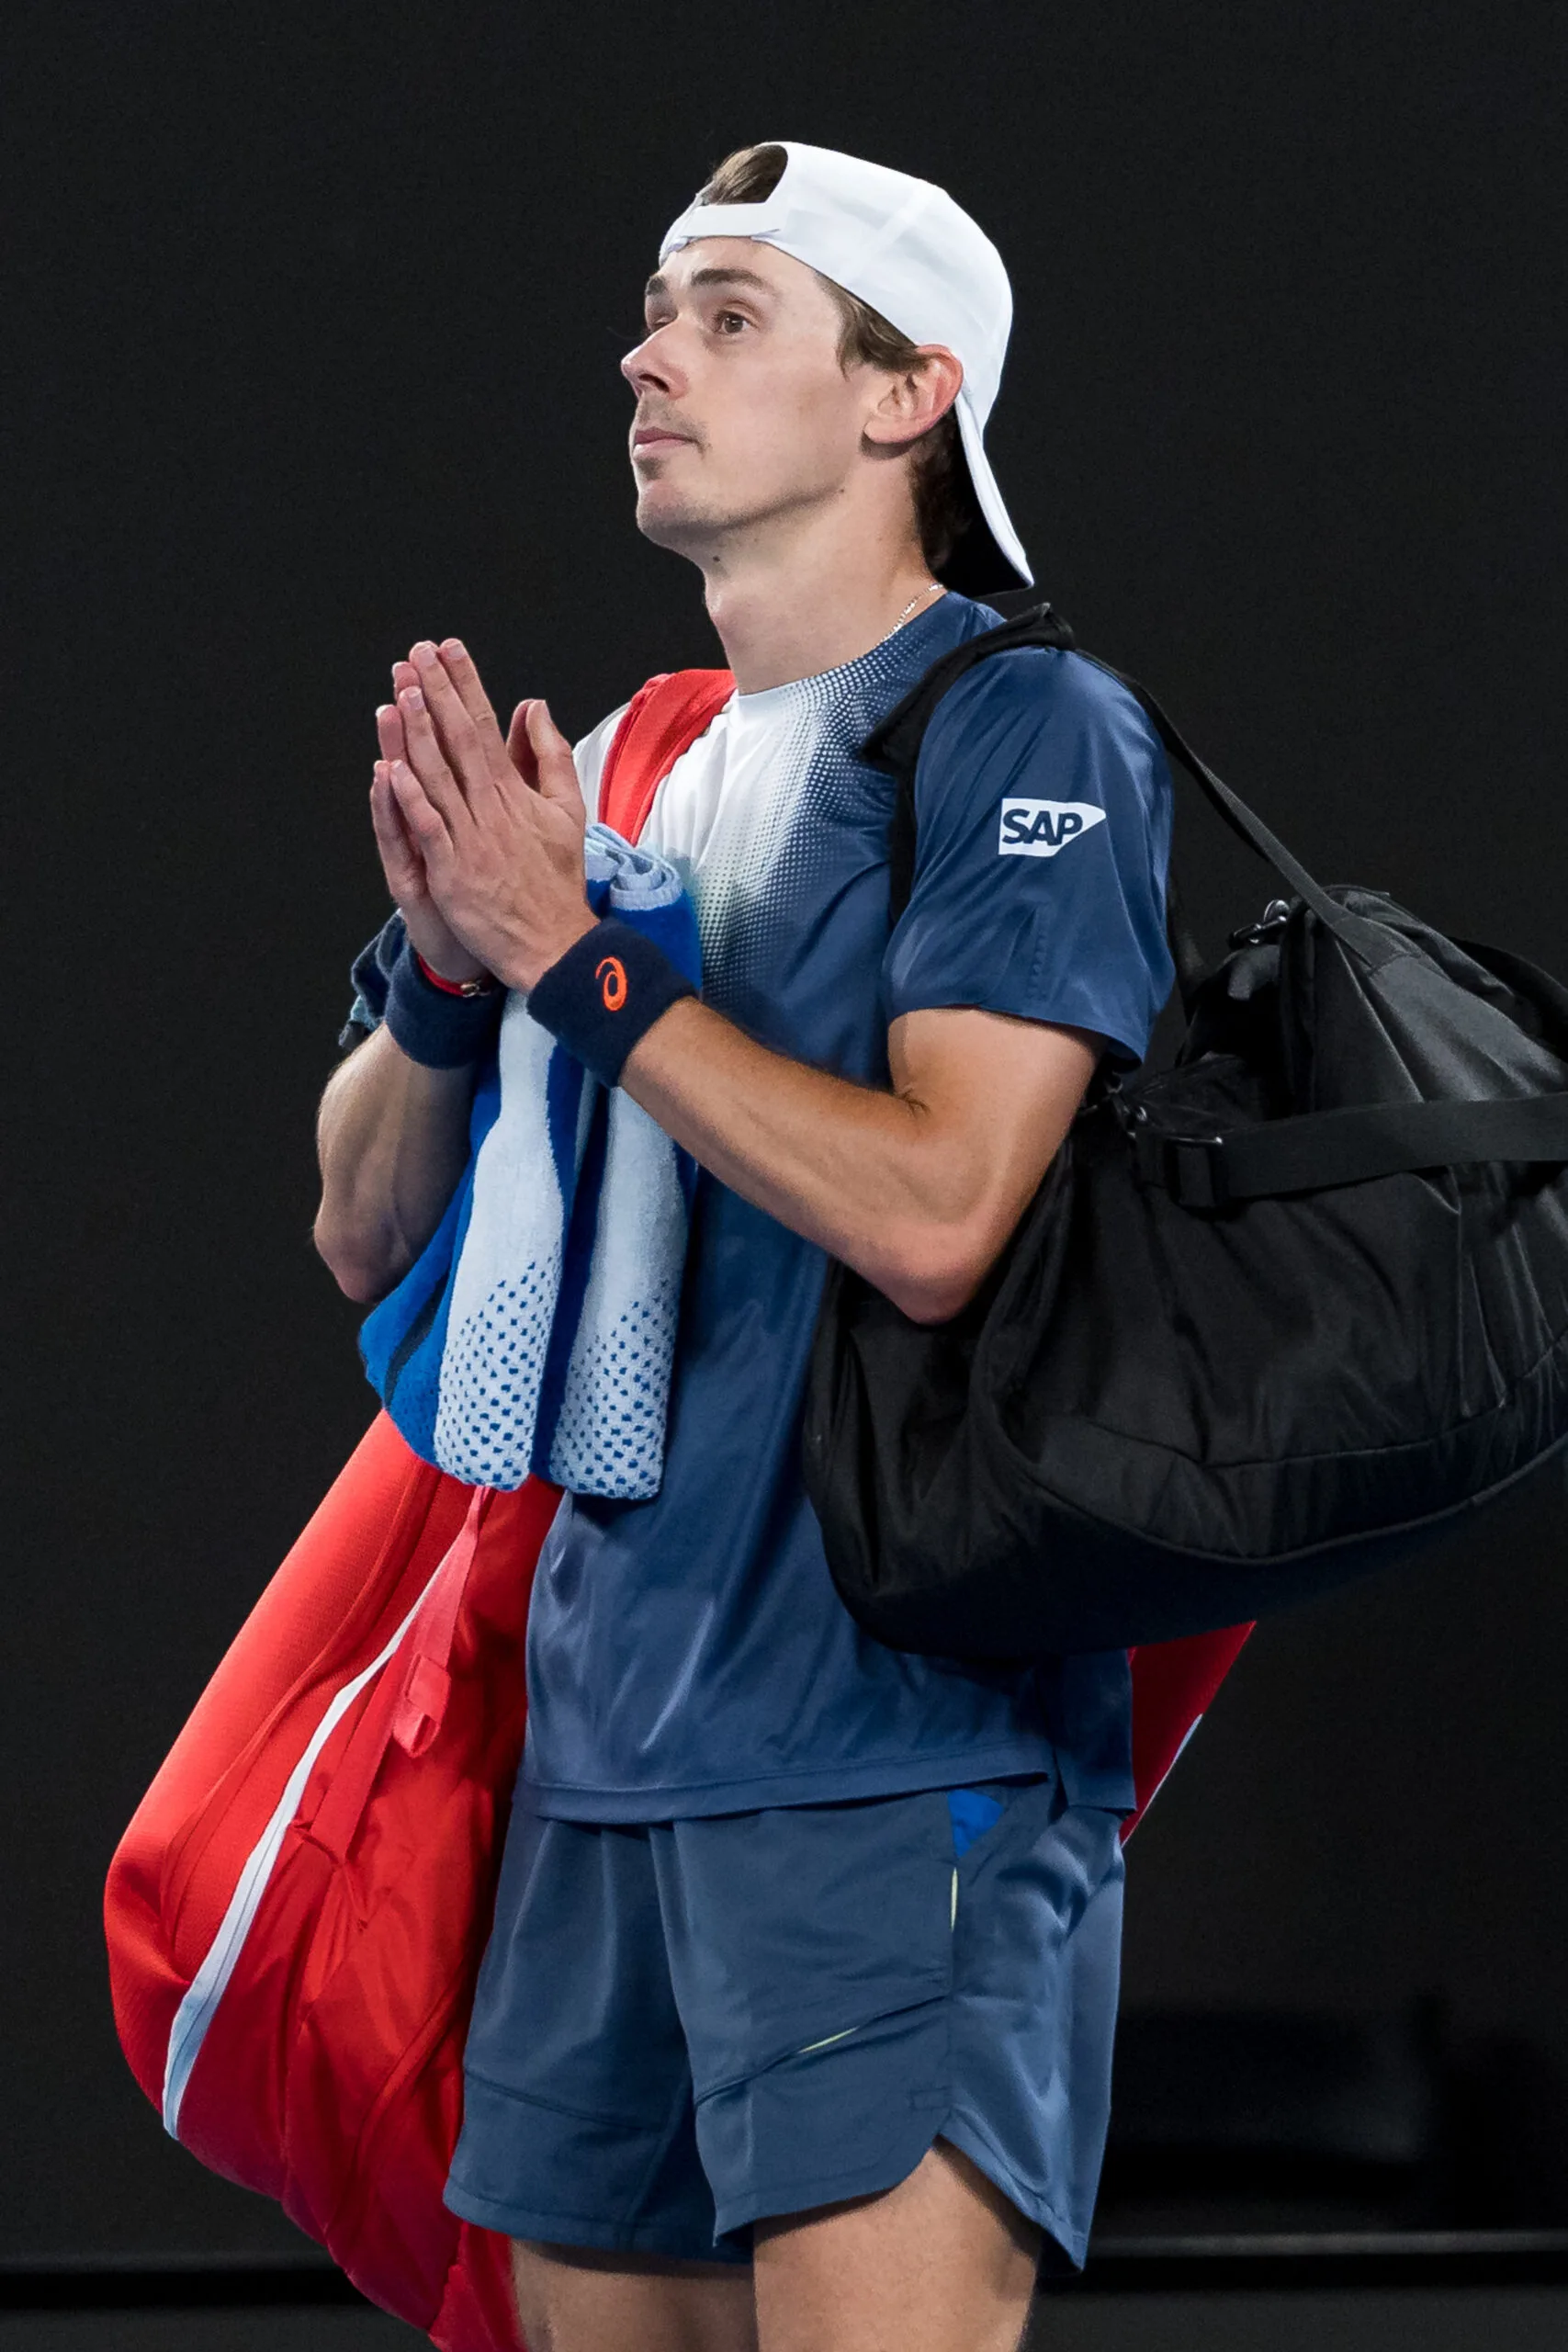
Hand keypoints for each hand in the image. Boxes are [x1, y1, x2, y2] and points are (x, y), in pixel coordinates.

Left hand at [382, 638, 596, 992]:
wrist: (555, 942)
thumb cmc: (557, 880)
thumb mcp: (568, 811)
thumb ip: (549, 756)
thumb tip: (533, 707)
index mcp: (515, 792)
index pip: (486, 724)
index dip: (465, 684)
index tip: (448, 649)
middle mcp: (491, 808)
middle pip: (458, 739)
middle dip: (436, 693)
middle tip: (416, 654)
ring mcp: (470, 839)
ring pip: (438, 776)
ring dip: (417, 733)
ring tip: (400, 691)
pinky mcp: (452, 872)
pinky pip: (428, 828)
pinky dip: (411, 799)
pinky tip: (392, 768)